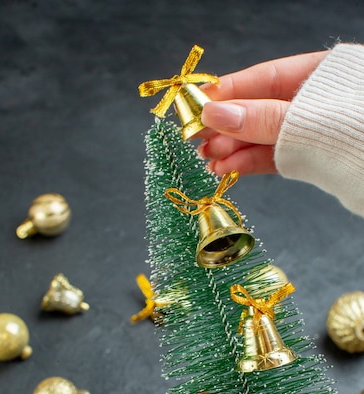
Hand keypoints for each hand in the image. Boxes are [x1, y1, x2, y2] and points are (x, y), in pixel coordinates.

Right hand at [197, 50, 327, 175]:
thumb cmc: (355, 132)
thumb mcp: (307, 116)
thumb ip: (262, 118)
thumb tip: (214, 114)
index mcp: (318, 75)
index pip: (263, 78)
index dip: (227, 90)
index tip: (197, 102)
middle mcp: (310, 102)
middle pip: (257, 109)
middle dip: (224, 124)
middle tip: (195, 135)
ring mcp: (307, 133)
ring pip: (261, 137)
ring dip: (231, 148)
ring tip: (207, 156)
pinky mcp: (306, 161)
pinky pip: (271, 158)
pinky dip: (248, 163)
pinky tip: (225, 168)